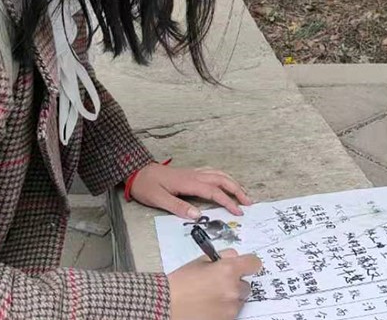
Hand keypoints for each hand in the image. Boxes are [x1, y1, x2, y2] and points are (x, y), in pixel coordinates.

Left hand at [130, 164, 251, 219]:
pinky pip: (212, 172)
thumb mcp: (158, 199)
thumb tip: (197, 215)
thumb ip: (178, 207)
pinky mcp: (190, 173)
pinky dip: (223, 177)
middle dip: (237, 190)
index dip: (228, 202)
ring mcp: (193, 172)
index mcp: (189, 182)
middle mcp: (194, 175)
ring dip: (233, 183)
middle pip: (222, 180)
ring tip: (243, 193)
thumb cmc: (146, 186)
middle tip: (249, 202)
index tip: (238, 212)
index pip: (214, 192)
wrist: (137, 170)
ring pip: (219, 174)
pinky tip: (225, 181)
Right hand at [168, 250, 261, 319]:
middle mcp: (233, 289)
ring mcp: (231, 308)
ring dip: (229, 298)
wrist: (167, 306)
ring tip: (209, 297)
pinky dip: (223, 310)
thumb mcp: (199, 262)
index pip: (253, 263)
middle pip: (246, 284)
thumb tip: (233, 256)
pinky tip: (207, 307)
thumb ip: (221, 257)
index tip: (244, 266)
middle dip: (235, 283)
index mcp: (228, 270)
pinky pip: (231, 312)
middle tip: (217, 284)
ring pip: (238, 300)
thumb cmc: (180, 283)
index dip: (248, 264)